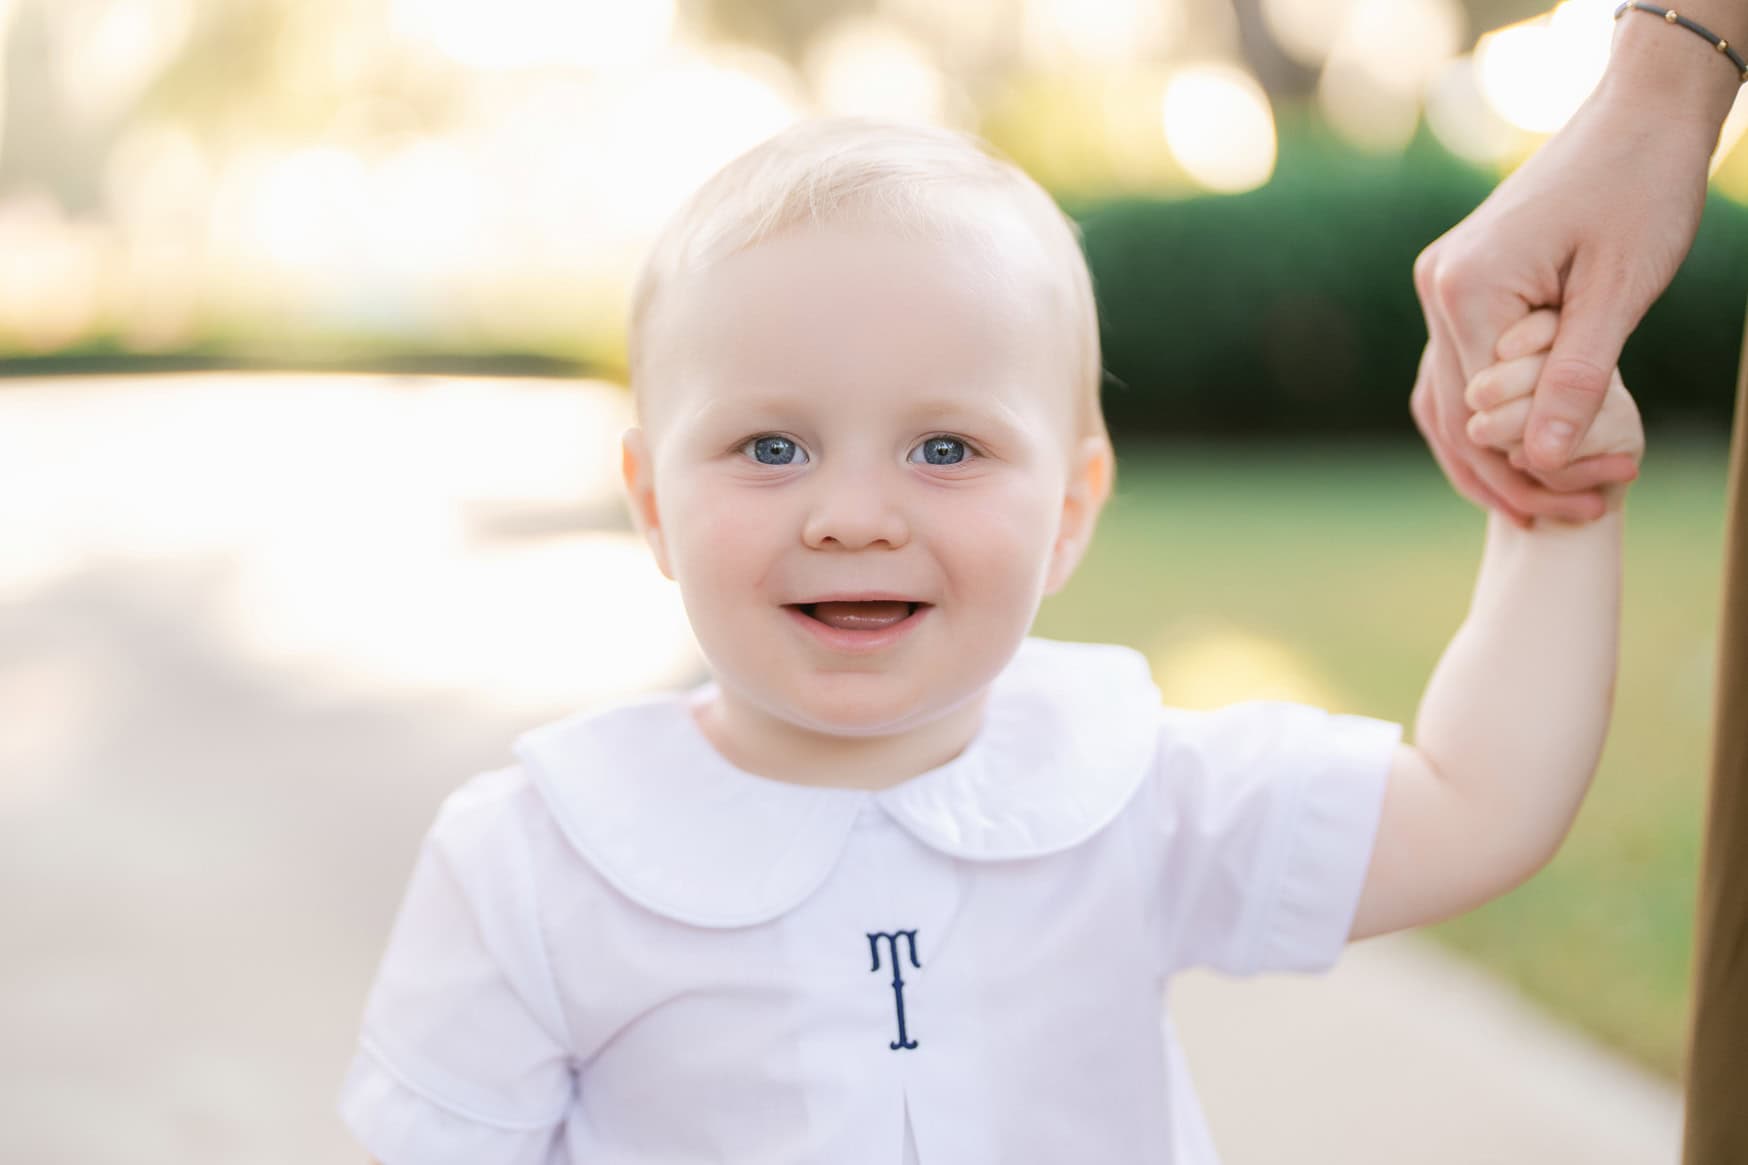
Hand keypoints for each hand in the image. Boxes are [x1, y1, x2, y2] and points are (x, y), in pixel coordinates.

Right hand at [1410, 64, 1712, 526]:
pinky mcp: (1458, 287)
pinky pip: (1454, 374)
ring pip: (1442, 404)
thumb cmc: (1639, 189)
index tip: (1602, 499)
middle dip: (1514, 477)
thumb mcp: (1620, 289)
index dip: (1536, 470)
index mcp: (1467, 289)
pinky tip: (1517, 456)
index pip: (1483, 415)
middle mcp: (1437, 290)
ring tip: (1543, 508)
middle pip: (1454, 419)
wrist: (1636, 117)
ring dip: (1487, 460)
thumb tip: (1545, 463)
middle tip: (1581, 517)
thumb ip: (1578, 376)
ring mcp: (1440, 288)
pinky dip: (1480, 422)